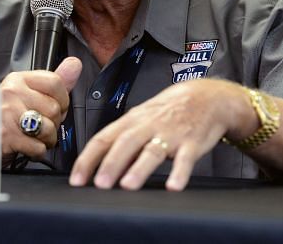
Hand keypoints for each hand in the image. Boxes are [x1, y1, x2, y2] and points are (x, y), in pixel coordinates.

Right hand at [0, 57, 81, 163]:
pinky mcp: (6, 136)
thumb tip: (75, 64)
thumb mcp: (27, 94)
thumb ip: (55, 81)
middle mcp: (11, 93)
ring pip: (49, 128)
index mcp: (18, 80)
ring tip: (33, 137)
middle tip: (39, 126)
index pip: (55, 82)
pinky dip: (36, 152)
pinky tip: (26, 146)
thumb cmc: (4, 118)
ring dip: (46, 140)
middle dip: (53, 124)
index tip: (55, 107)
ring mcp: (7, 114)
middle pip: (54, 108)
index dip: (62, 100)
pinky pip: (38, 147)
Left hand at [69, 79, 253, 190]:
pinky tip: (174, 187)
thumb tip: (100, 171)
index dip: (88, 159)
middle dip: (111, 163)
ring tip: (128, 186)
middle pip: (126, 143)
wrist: (206, 97)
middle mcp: (149, 126)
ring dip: (139, 168)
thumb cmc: (168, 112)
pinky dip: (180, 173)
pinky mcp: (193, 142)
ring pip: (152, 151)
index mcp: (132, 121)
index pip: (103, 138)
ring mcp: (171, 134)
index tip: (76, 179)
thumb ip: (123, 144)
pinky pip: (186, 159)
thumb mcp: (142, 121)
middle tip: (99, 184)